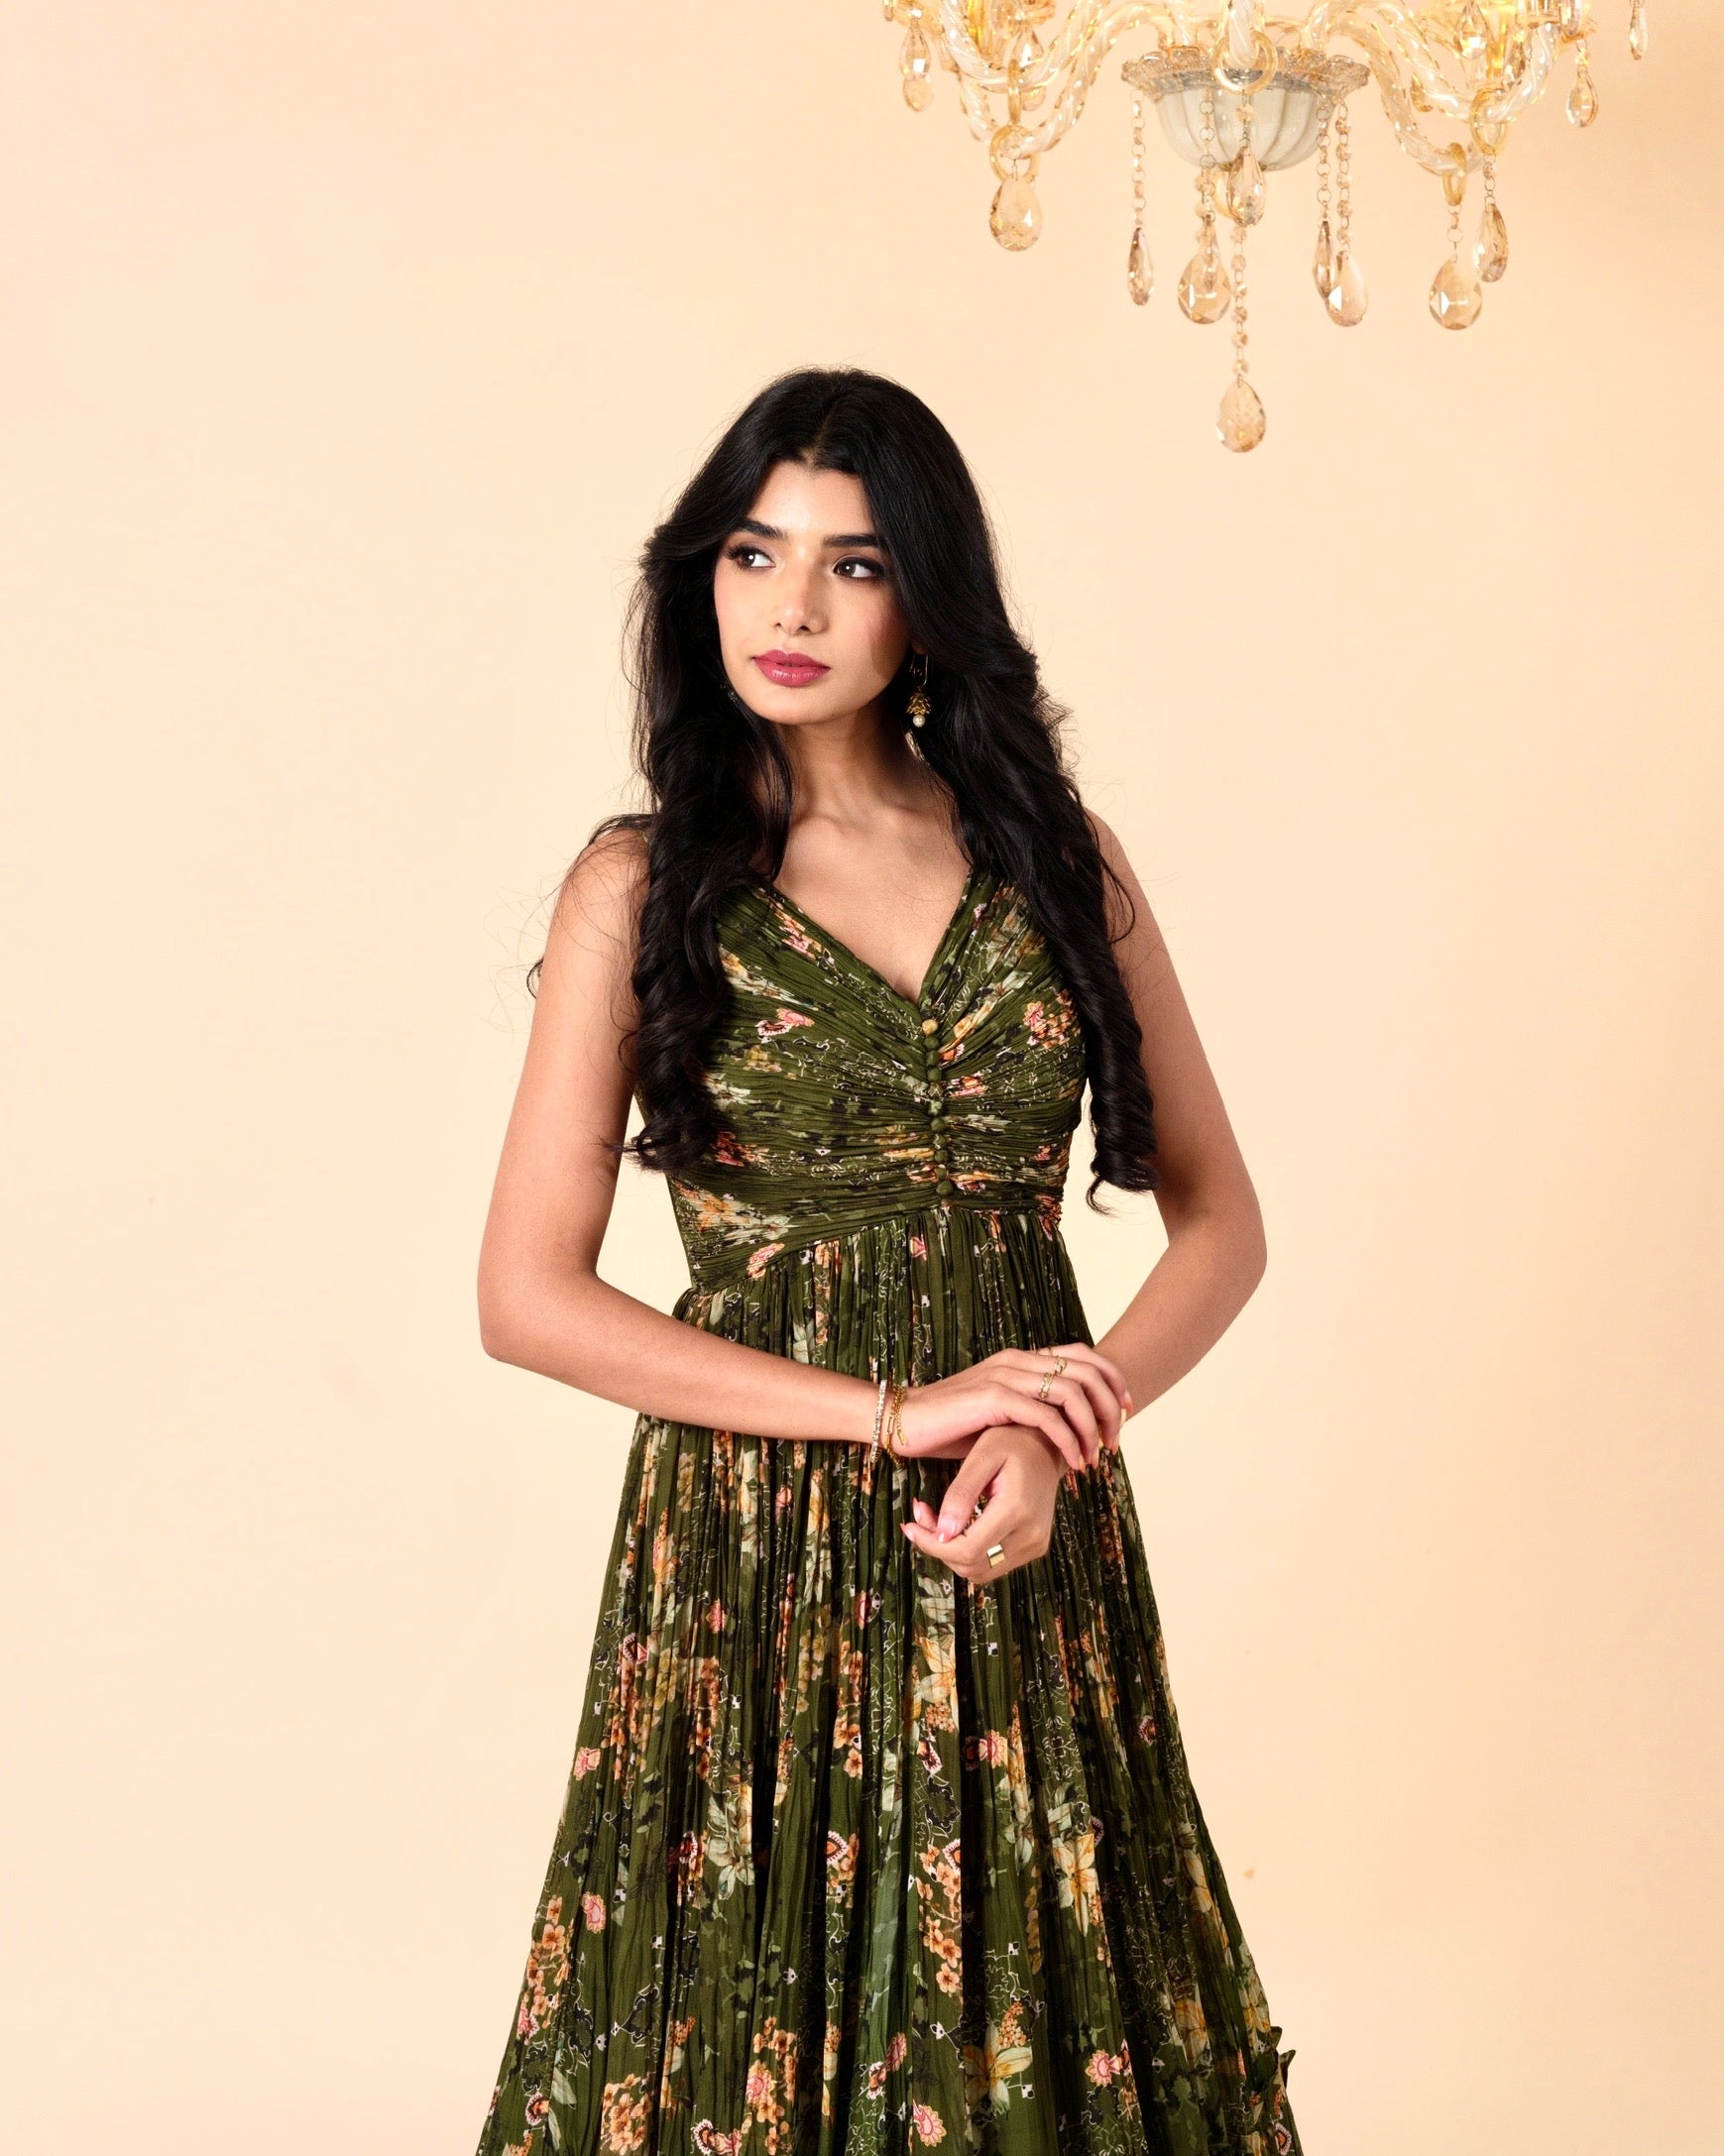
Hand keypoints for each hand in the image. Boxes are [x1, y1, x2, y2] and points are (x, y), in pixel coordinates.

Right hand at [890, 1344, 1132, 1474]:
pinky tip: (1072, 1461)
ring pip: (1072, 1391)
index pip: (1083, 1355)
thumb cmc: (949, 1425)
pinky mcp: (993, 1398)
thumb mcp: (998, 1413)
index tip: (1125, 1414)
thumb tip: (1066, 1428)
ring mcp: (1005, 1376)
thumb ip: (1030, 1409)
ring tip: (1096, 1455)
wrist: (902, 1423)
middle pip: (1086, 1372)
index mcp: (1021, 1358)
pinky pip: (1046, 1415)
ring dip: (1093, 1426)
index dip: (1112, 1380)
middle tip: (1116, 1440)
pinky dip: (1067, 1440)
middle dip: (1111, 1407)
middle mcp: (1018, 1360)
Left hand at [900, 1424, 1063, 1582]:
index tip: (910, 1525)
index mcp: (1018, 1509)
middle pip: (972, 1566)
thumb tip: (942, 1534)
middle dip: (938, 1547)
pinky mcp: (1035, 1547)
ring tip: (936, 1520)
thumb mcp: (981, 1456)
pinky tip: (957, 1527)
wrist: (1046, 1446)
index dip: (933, 1545)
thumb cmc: (1011, 1442)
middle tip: (920, 1515)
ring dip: (951, 1552)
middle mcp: (1032, 1534)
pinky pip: (993, 1564)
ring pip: (980, 1571)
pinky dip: (969, 1552)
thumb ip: (960, 1494)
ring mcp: (1036, 1544)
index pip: (968, 1549)